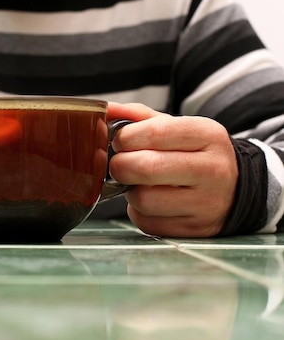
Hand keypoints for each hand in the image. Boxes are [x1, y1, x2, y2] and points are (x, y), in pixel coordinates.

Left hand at [107, 102, 237, 236]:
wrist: (232, 190)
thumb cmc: (195, 155)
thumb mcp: (177, 128)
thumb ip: (139, 117)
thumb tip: (107, 110)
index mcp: (208, 136)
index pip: (155, 132)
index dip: (126, 137)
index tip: (120, 141)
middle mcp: (212, 170)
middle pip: (146, 168)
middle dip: (120, 165)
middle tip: (120, 164)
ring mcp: (205, 203)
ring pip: (143, 200)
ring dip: (130, 192)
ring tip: (140, 184)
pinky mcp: (193, 229)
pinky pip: (146, 223)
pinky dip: (139, 212)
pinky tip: (152, 202)